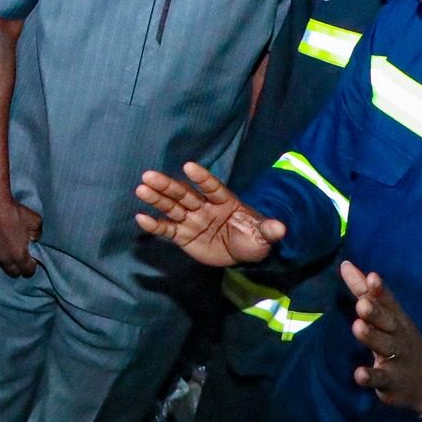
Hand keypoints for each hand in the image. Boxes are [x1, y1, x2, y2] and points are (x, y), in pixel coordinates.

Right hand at [0, 192, 41, 277]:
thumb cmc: (15, 213)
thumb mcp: (36, 221)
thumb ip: (37, 235)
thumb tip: (33, 239)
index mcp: (19, 256)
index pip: (27, 271)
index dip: (32, 267)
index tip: (33, 259)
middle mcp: (4, 259)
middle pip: (13, 274)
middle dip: (19, 268)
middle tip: (22, 256)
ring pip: (2, 265)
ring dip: (8, 261)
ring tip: (10, 248)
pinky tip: (0, 241)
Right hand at [134, 162, 285, 265]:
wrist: (242, 254)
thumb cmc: (253, 238)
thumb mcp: (264, 237)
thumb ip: (268, 230)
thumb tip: (281, 227)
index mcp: (224, 202)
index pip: (212, 188)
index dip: (201, 178)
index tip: (189, 167)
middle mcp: (204, 207)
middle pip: (184, 194)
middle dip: (167, 185)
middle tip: (149, 175)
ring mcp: (192, 220)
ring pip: (172, 207)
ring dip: (156, 199)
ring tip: (141, 189)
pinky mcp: (183, 235)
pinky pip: (167, 229)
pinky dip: (154, 224)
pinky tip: (141, 218)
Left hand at [340, 262, 421, 413]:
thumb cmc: (400, 341)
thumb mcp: (388, 317)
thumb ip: (365, 292)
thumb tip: (345, 264)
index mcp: (396, 319)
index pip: (388, 302)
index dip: (379, 290)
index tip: (372, 277)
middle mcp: (398, 336)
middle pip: (387, 322)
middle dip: (375, 312)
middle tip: (362, 304)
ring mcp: (396, 359)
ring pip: (384, 347)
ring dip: (371, 337)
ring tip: (358, 326)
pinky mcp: (391, 382)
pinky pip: (380, 379)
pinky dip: (370, 376)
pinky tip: (359, 373)